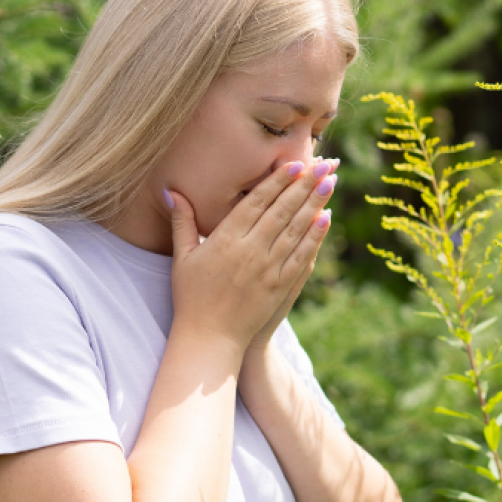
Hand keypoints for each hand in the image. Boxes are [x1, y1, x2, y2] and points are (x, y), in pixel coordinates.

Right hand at [166, 157, 336, 359]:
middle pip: (282, 210)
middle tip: (324, 163)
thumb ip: (182, 222)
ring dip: (315, 204)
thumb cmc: (191, 297)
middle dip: (305, 184)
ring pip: (296, 229)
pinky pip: (302, 255)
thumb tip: (170, 190)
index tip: (296, 163)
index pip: (257, 201)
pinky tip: (326, 218)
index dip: (278, 180)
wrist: (209, 338)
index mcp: (226, 239)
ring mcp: (268, 269)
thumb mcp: (182, 258)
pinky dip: (316, 236)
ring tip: (330, 182)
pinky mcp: (281, 286)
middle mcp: (250, 250)